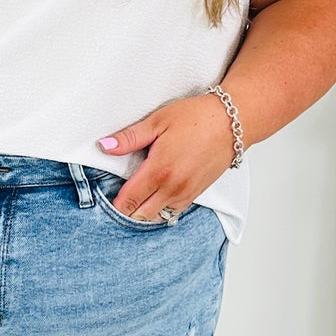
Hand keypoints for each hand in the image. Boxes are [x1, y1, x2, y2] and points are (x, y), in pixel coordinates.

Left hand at [96, 94, 237, 219]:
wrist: (231, 122)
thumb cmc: (196, 118)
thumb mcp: (158, 121)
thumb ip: (130, 138)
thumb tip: (105, 146)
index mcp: (159, 170)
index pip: (129, 201)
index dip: (114, 204)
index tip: (104, 200)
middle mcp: (172, 188)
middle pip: (140, 215)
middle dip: (126, 211)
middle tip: (117, 200)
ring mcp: (186, 193)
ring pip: (157, 217)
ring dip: (143, 212)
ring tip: (134, 200)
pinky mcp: (196, 194)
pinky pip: (173, 212)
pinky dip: (160, 210)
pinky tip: (154, 199)